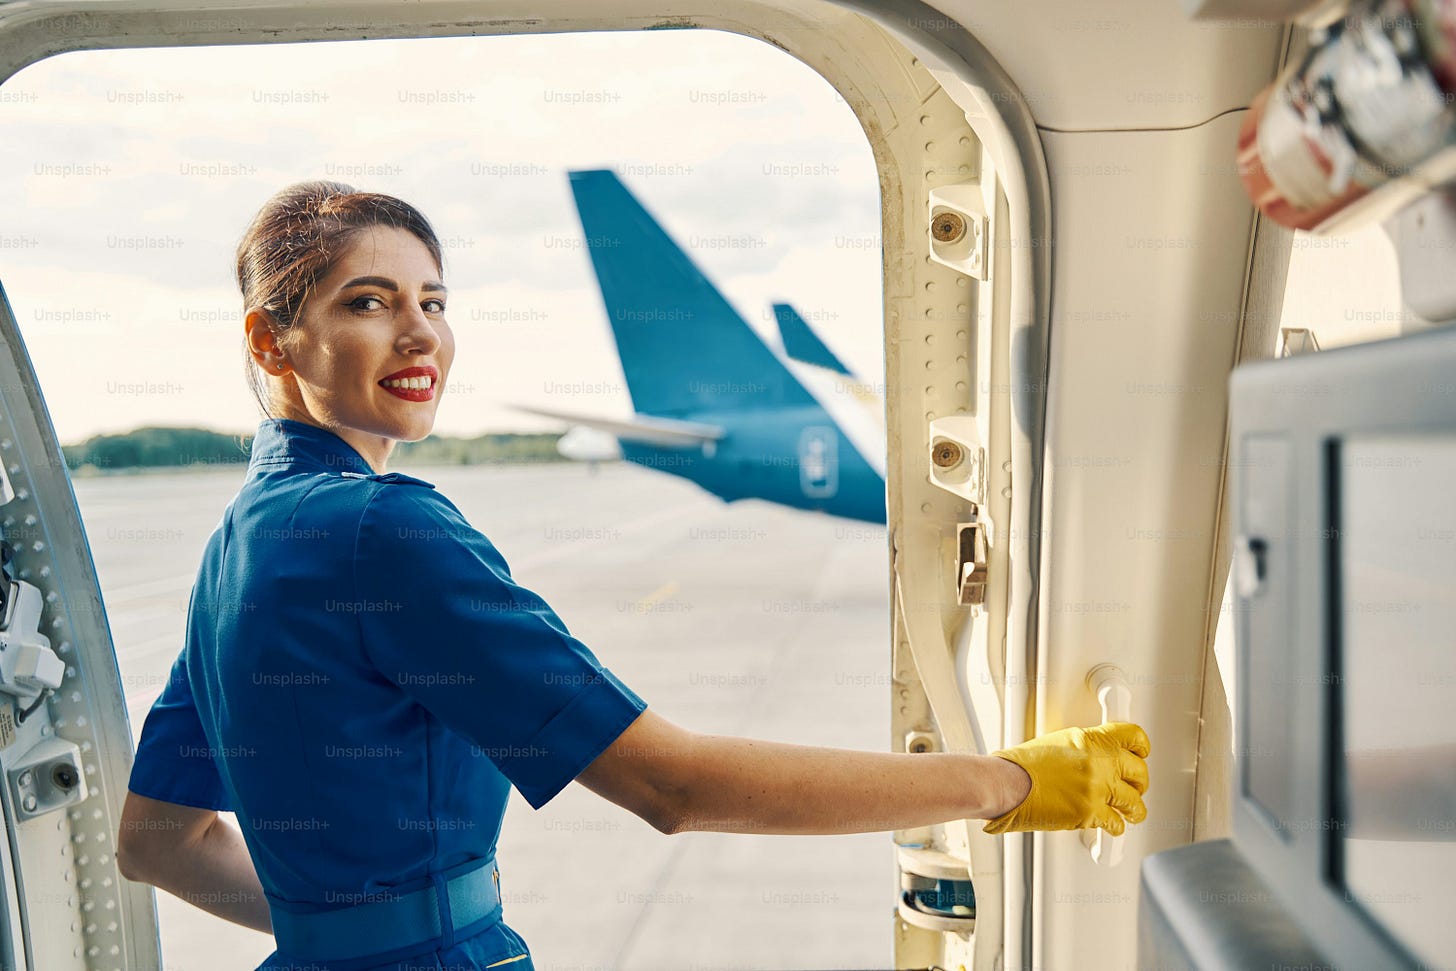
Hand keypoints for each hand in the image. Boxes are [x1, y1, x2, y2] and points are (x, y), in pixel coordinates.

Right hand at [982, 721, 1150, 834]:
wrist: (1007, 783)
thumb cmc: (1021, 764)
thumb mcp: (1057, 743)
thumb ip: (1084, 749)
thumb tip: (1095, 758)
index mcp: (1090, 740)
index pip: (1132, 736)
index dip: (1141, 747)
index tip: (1141, 753)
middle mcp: (1098, 762)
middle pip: (1139, 771)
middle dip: (1140, 781)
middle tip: (1136, 786)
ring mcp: (1097, 788)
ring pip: (1134, 801)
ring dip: (1134, 809)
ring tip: (1132, 812)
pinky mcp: (1090, 813)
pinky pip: (1116, 823)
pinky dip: (1115, 827)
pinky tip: (1112, 826)